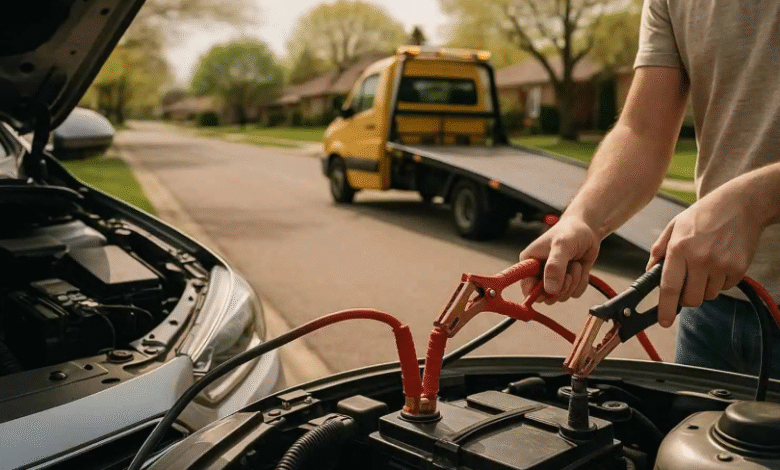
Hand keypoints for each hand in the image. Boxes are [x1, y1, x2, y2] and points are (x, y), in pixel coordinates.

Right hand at [519, 215, 600, 302]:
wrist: (588, 230)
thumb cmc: (570, 232)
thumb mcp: (561, 246)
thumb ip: (554, 267)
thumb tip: (550, 290)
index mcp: (529, 264)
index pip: (526, 288)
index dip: (537, 293)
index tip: (551, 290)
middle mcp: (539, 274)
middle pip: (545, 297)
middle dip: (560, 288)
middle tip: (568, 275)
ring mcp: (554, 279)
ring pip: (561, 296)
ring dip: (573, 282)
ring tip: (575, 263)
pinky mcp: (567, 282)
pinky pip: (575, 294)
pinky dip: (581, 282)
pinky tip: (580, 267)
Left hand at [648, 184, 763, 326]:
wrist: (741, 204)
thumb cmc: (704, 214)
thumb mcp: (674, 225)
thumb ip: (659, 250)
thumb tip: (648, 272)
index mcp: (679, 248)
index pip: (669, 287)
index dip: (666, 308)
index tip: (664, 321)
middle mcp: (700, 258)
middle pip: (690, 299)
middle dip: (686, 298)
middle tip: (687, 283)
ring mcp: (721, 264)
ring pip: (708, 295)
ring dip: (704, 288)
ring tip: (705, 265)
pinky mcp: (738, 268)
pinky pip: (724, 288)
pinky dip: (720, 282)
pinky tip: (719, 262)